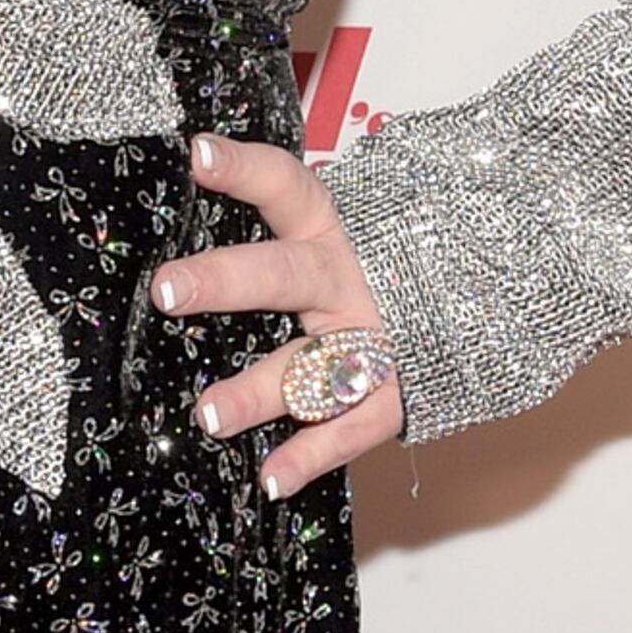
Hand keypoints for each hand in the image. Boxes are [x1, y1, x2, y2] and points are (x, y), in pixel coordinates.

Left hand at [150, 132, 403, 495]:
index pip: (286, 186)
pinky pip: (351, 428)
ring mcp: (376, 339)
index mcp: (327, 229)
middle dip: (227, 280)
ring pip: (316, 362)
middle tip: (167, 290)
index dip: (245, 169)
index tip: (197, 154)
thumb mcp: (318, 239)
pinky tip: (270, 478)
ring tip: (209, 415)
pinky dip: (312, 455)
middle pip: (288, 274)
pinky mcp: (392, 394)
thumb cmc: (359, 273)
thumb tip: (169, 217)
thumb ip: (261, 237)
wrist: (464, 307)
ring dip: (262, 390)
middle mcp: (349, 279)